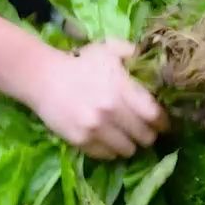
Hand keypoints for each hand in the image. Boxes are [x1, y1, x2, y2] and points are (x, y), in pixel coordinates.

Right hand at [25, 40, 167, 158]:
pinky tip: (105, 139)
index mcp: (122, 89)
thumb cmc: (79, 62)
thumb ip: (135, 54)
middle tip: (141, 130)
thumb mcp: (109, 50)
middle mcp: (111, 111)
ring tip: (123, 136)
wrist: (41, 76)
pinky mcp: (81, 140)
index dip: (163, 122)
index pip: (156, 116)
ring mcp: (96, 128)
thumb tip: (157, 62)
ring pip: (128, 150)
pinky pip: (106, 155)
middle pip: (146, 137)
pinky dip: (110, 150)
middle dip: (147, 135)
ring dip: (129, 145)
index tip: (161, 123)